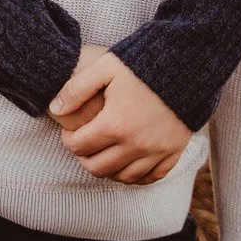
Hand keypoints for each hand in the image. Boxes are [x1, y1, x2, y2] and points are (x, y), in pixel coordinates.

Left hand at [49, 53, 191, 183]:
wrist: (185, 63)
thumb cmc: (141, 64)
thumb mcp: (105, 68)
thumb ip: (76, 89)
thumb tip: (54, 109)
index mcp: (115, 124)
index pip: (80, 146)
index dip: (68, 140)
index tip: (69, 131)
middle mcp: (135, 144)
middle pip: (98, 167)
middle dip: (84, 158)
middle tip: (82, 145)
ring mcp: (156, 151)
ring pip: (123, 177)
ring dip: (108, 170)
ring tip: (102, 154)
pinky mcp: (173, 152)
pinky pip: (151, 177)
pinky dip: (136, 177)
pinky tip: (128, 164)